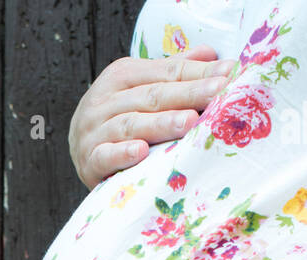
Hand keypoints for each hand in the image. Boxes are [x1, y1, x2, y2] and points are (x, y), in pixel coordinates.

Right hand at [68, 52, 235, 189]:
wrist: (78, 150)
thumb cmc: (118, 118)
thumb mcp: (141, 89)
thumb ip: (172, 74)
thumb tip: (210, 54)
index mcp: (122, 75)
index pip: (166, 72)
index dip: (198, 72)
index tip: (228, 74)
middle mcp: (106, 99)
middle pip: (152, 95)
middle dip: (188, 93)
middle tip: (217, 93)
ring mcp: (95, 130)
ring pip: (131, 123)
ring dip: (161, 124)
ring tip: (189, 122)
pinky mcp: (88, 159)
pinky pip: (105, 155)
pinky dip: (122, 154)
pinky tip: (140, 152)